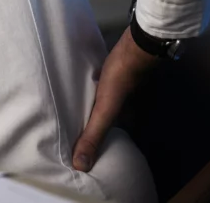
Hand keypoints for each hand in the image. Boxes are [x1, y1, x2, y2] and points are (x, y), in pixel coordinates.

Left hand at [72, 26, 157, 171]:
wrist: (136, 44)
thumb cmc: (122, 78)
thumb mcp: (105, 109)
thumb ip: (94, 135)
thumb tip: (80, 166)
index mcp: (130, 120)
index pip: (113, 140)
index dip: (99, 145)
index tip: (82, 149)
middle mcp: (132, 107)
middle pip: (111, 121)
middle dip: (95, 125)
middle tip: (74, 130)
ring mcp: (127, 89)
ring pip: (108, 104)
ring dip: (95, 107)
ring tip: (74, 110)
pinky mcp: (119, 73)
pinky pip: (105, 87)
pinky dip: (95, 91)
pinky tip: (85, 88)